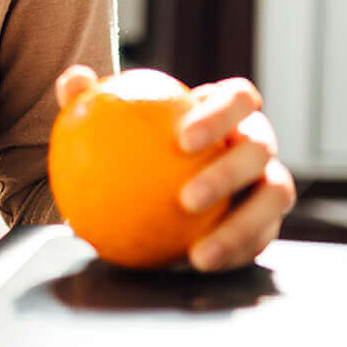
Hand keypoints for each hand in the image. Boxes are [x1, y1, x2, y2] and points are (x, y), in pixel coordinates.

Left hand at [54, 66, 296, 272]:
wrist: (157, 189)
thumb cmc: (137, 146)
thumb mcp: (111, 123)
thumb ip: (92, 100)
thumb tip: (73, 82)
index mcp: (228, 111)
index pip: (237, 99)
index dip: (220, 114)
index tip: (181, 139)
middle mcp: (255, 143)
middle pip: (259, 148)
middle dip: (229, 172)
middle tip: (186, 198)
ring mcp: (267, 182)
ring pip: (274, 197)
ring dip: (241, 224)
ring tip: (200, 251)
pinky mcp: (268, 221)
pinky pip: (259, 239)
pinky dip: (233, 252)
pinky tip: (198, 264)